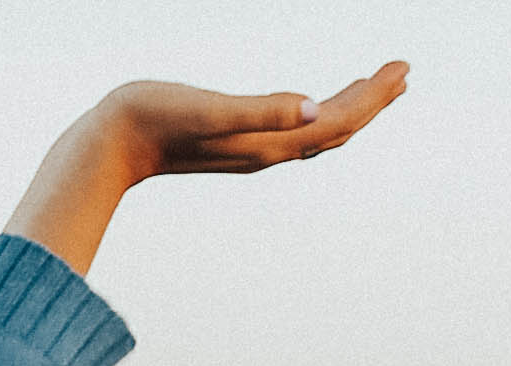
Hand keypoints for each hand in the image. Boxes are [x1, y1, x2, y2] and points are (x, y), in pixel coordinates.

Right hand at [7, 62, 410, 273]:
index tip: (403, 67)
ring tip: (377, 86)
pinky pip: (293, 132)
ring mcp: (251, 151)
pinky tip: (317, 104)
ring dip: (352, 108)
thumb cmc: (151, 119)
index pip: (339, 121)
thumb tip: (313, 107)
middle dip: (374, 100)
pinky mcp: (235, 144)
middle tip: (403, 69)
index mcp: (268, 144)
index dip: (375, 96)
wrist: (106, 147)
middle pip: (337, 128)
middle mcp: (266, 152)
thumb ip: (259, 110)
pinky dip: (318, 114)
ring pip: (318, 132)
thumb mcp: (207, 108)